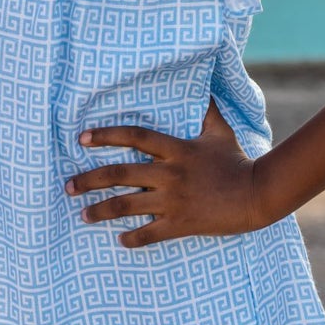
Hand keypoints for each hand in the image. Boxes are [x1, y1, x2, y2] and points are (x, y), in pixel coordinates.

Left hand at [66, 101, 264, 247]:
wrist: (257, 195)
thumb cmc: (237, 161)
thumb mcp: (220, 131)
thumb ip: (206, 109)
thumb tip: (203, 85)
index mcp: (175, 150)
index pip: (134, 137)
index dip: (106, 136)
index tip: (82, 138)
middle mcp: (169, 174)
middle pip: (120, 174)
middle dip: (89, 180)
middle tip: (67, 185)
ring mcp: (174, 201)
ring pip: (127, 206)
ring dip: (101, 210)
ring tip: (82, 214)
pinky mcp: (182, 223)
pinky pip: (150, 234)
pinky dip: (133, 238)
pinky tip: (120, 240)